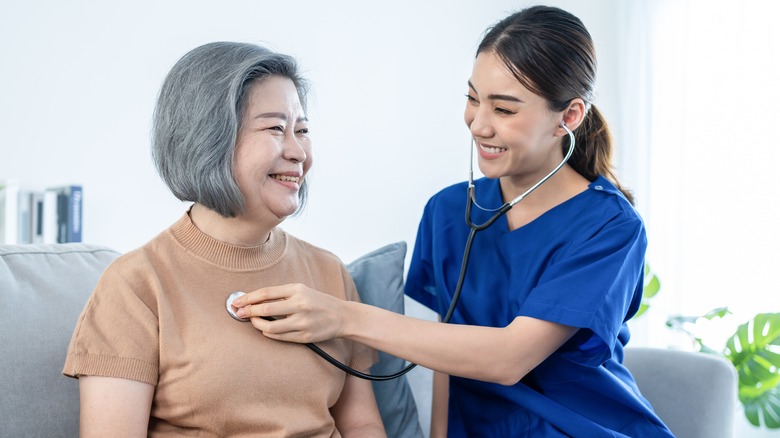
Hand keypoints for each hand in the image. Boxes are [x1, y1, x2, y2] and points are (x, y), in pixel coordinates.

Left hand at [231, 283, 346, 342]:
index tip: (237, 301)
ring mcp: (302, 322)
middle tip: (239, 312)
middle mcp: (300, 305)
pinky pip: (280, 337)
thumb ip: (280, 294)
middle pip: (266, 310)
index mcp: (298, 290)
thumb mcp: (301, 291)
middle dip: (249, 312)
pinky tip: (265, 329)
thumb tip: (254, 300)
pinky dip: (268, 333)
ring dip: (257, 325)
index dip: (249, 298)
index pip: (267, 293)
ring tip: (253, 321)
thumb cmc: (317, 301)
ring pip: (270, 327)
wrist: (341, 316)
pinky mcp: (304, 336)